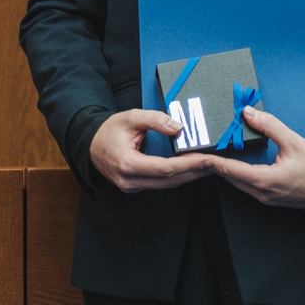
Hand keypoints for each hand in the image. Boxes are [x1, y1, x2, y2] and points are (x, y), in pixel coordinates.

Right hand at [89, 109, 219, 192]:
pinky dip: (176, 176)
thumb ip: (155, 120)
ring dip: (188, 176)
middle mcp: (130, 180)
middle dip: (194, 172)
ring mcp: (131, 186)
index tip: (207, 159)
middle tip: (215, 163)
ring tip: (207, 166)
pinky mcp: (135, 187)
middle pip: (170, 180)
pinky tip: (190, 170)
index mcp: (128, 164)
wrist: (89, 145)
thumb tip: (179, 128)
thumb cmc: (108, 130)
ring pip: (167, 184)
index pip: (165, 168)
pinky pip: (160, 184)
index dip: (189, 164)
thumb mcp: (130, 117)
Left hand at [205, 105, 304, 210]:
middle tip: (198, 150)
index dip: (209, 160)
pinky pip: (248, 186)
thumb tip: (248, 113)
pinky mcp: (272, 199)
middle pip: (229, 177)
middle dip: (213, 164)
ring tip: (212, 154)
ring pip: (238, 183)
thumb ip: (270, 126)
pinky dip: (238, 175)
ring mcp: (266, 198)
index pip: (227, 169)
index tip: (193, 154)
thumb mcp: (295, 142)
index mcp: (264, 181)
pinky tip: (234, 164)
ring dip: (225, 170)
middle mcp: (261, 193)